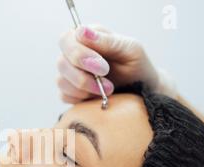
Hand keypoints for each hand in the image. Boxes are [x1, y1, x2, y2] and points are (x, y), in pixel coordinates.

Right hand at [57, 25, 172, 103]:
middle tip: (107, 83)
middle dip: (84, 76)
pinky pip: (65, 96)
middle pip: (61, 62)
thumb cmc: (136, 65)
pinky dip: (81, 99)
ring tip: (107, 91)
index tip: (104, 68)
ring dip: (84, 89)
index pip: (67, 40)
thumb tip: (82, 31)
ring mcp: (70, 74)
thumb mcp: (130, 50)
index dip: (80, 55)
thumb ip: (107, 41)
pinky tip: (97, 97)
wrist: (142, 90)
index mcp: (86, 38)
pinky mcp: (70, 92)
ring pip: (61, 81)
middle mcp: (74, 54)